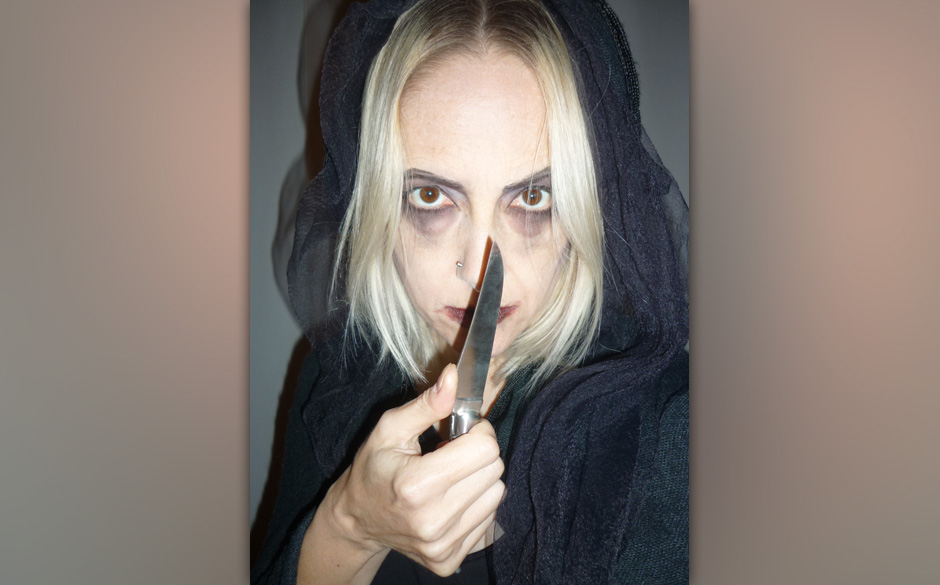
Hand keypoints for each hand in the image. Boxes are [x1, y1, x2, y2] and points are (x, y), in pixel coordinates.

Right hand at [326, 364, 504, 575]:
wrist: (357, 520)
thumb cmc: (373, 468)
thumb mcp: (390, 428)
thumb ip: (427, 403)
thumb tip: (454, 375)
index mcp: (417, 485)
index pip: (485, 449)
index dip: (477, 433)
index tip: (458, 433)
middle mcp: (432, 520)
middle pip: (495, 470)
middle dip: (479, 454)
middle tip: (451, 454)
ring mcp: (442, 544)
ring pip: (496, 494)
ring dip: (479, 480)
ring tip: (449, 477)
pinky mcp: (449, 559)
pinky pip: (488, 518)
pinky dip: (475, 503)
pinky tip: (450, 500)